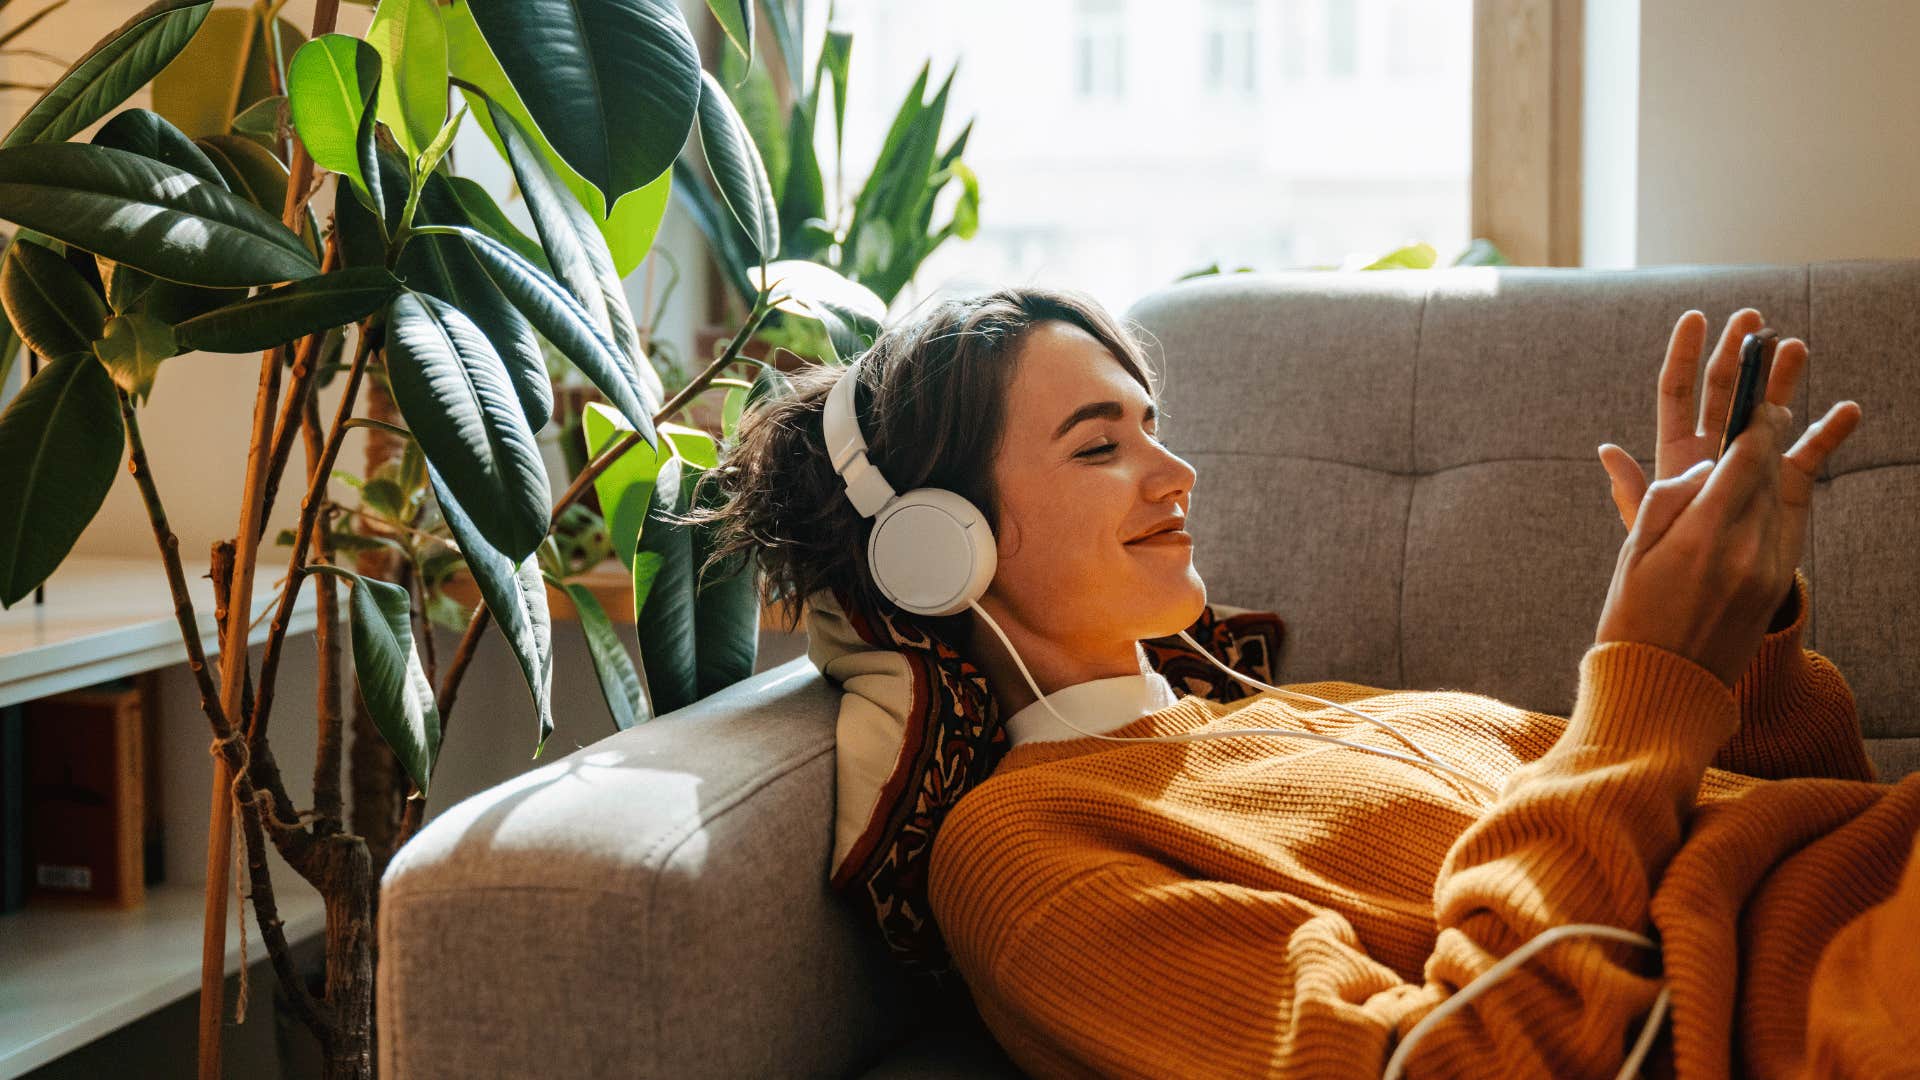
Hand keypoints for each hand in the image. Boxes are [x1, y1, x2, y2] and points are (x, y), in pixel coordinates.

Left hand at [1597, 308, 1862, 614]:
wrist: (1710, 600)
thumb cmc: (1669, 568)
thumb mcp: (1647, 529)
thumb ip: (1634, 491)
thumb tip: (1606, 451)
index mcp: (1678, 454)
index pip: (1679, 394)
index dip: (1685, 355)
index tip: (1695, 318)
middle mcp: (1717, 450)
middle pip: (1727, 392)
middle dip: (1738, 353)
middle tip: (1753, 319)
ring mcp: (1754, 463)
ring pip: (1770, 412)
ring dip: (1783, 379)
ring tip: (1794, 348)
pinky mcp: (1787, 485)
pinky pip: (1810, 453)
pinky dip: (1829, 432)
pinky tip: (1847, 411)